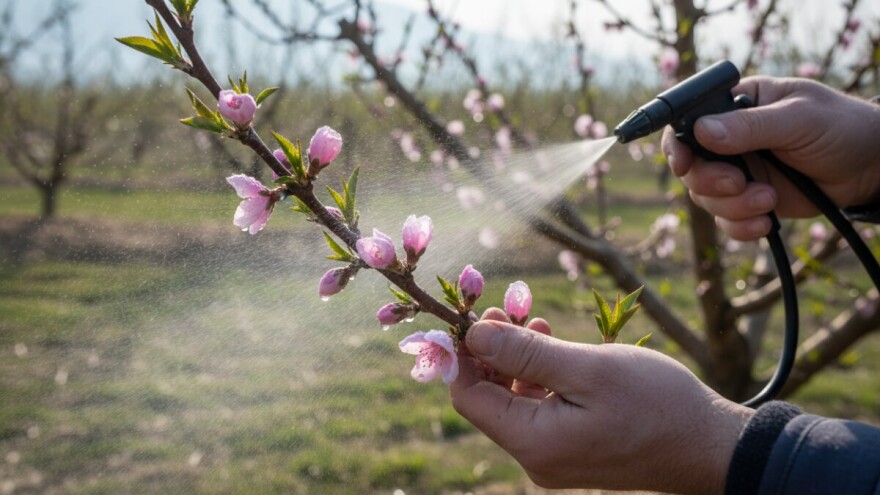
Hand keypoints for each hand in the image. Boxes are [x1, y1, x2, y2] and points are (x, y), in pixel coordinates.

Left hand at [449, 308, 753, 493]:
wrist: (711, 446)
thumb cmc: (655, 404)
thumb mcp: (587, 369)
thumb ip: (525, 354)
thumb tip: (473, 335)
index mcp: (532, 441)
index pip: (468, 396)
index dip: (462, 353)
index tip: (469, 314)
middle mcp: (536, 456)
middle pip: (489, 399)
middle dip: (490, 351)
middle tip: (504, 308)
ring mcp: (555, 457)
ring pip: (514, 402)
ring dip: (516, 360)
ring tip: (531, 320)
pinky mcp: (574, 450)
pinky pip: (539, 411)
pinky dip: (538, 378)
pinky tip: (550, 346)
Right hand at [662, 76, 879, 240]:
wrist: (870, 167)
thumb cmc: (840, 127)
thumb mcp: (798, 118)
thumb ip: (751, 125)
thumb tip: (703, 132)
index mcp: (734, 107)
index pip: (686, 123)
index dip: (676, 146)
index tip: (684, 164)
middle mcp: (728, 142)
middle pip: (691, 169)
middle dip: (710, 182)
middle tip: (738, 183)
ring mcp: (738, 173)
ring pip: (706, 199)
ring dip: (733, 206)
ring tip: (769, 200)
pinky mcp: (750, 202)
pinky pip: (727, 222)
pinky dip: (741, 227)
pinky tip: (767, 221)